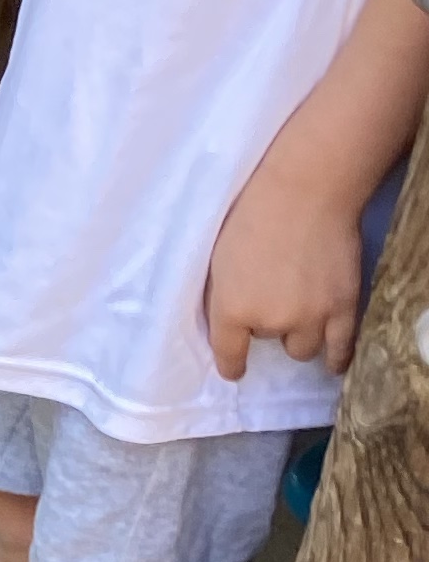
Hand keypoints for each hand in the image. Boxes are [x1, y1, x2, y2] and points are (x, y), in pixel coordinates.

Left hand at [207, 161, 363, 378]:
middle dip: (270, 324)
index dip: (232, 365)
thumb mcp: (217, 260)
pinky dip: (336, 357)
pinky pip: (341, 347)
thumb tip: (227, 319)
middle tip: (274, 297)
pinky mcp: (344, 307)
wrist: (304, 192)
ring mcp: (311, 317)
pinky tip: (332, 363)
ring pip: (303, 348)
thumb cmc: (250, 215)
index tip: (234, 370)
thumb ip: (223, 296)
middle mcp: (271, 323)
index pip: (229, 356)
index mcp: (232, 311)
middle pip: (270, 341)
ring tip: (301, 314)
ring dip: (299, 334)